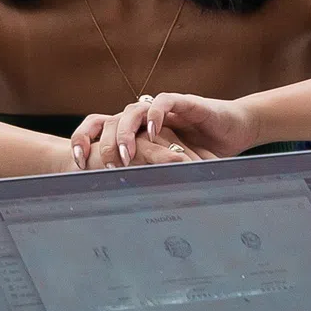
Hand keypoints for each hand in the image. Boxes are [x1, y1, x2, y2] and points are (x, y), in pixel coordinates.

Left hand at [73, 92, 253, 168]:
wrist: (234, 129)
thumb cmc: (200, 151)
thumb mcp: (166, 170)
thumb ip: (146, 179)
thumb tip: (120, 208)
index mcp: (133, 131)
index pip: (97, 128)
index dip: (82, 141)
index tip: (76, 163)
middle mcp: (143, 117)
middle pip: (110, 121)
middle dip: (103, 143)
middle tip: (104, 166)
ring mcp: (162, 109)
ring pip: (132, 111)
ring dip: (126, 132)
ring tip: (125, 154)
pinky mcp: (185, 103)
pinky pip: (164, 102)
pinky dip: (156, 114)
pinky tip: (151, 130)